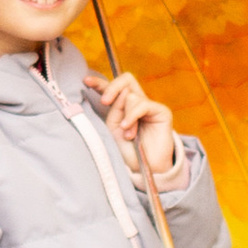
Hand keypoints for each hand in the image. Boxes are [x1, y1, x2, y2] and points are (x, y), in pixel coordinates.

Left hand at [87, 65, 178, 186]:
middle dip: (112, 87)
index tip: (85, 81)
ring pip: (131, 96)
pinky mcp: (161, 111)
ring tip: (128, 134)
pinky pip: (143, 104)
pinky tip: (130, 130)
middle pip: (126, 80)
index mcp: (122, 106)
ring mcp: (149, 106)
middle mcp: (137, 103)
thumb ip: (115, 110)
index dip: (99, 83)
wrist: (144, 168)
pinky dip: (133, 116)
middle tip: (104, 102)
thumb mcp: (113, 129)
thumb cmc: (128, 150)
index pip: (111, 88)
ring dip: (125, 116)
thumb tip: (123, 92)